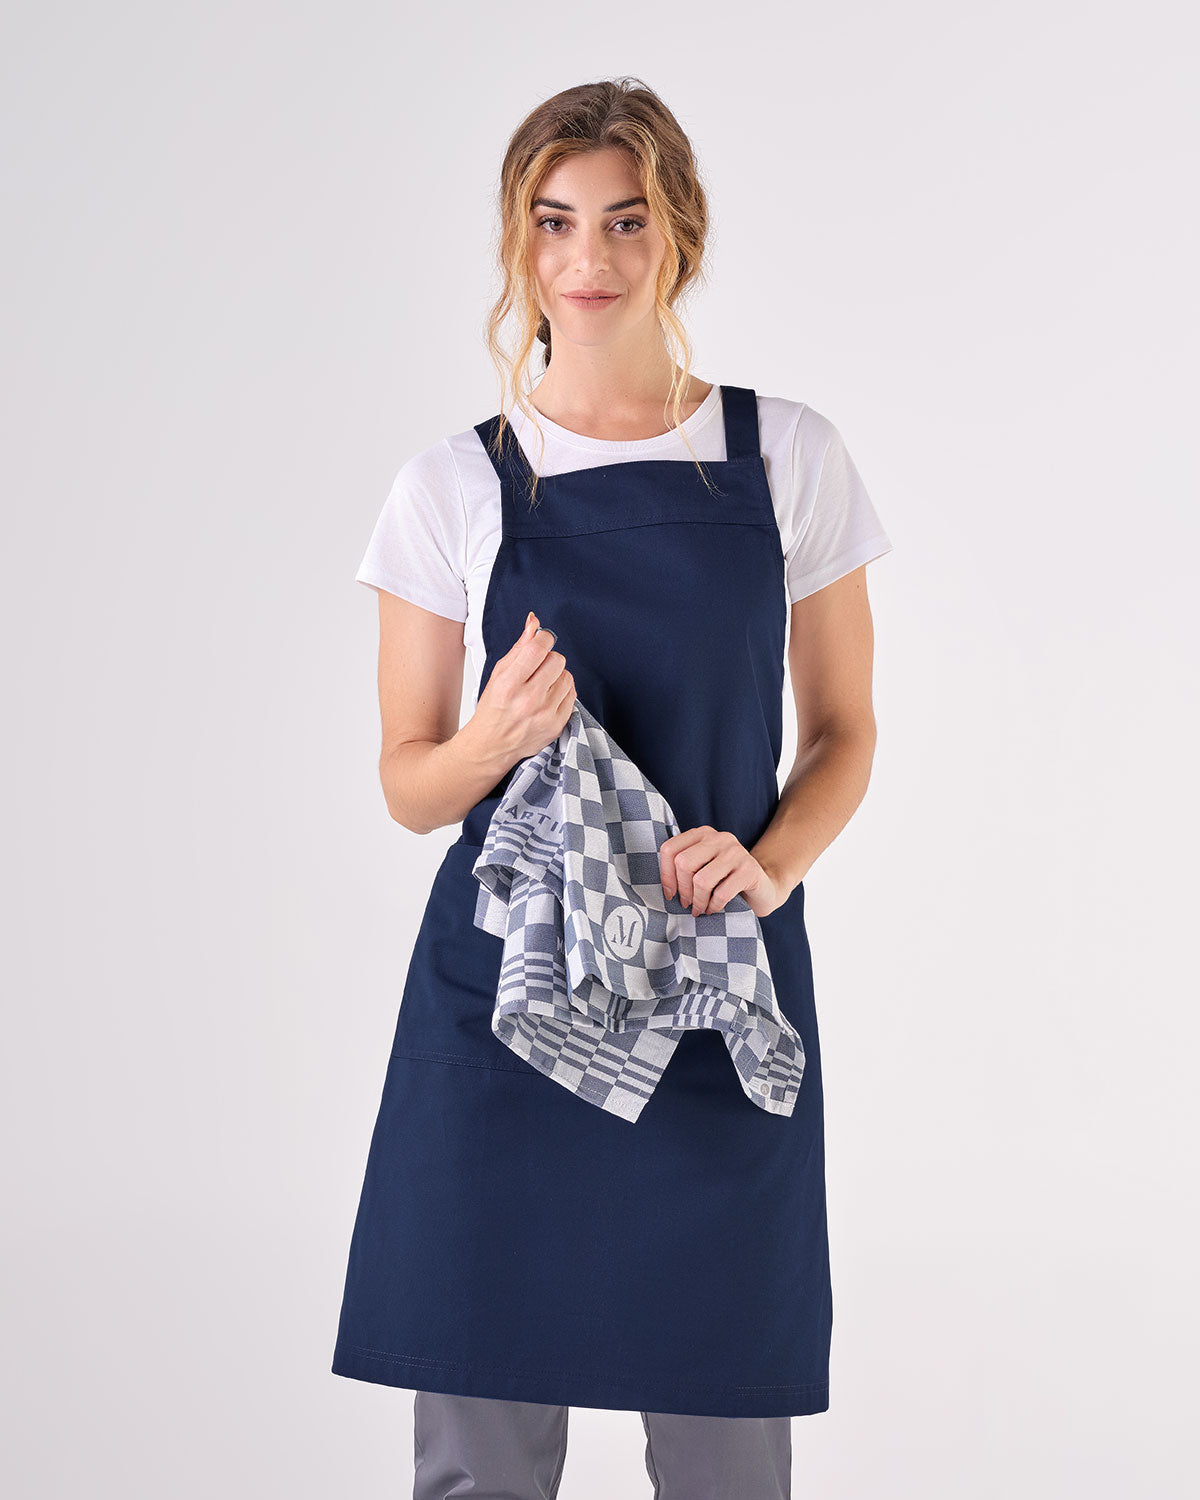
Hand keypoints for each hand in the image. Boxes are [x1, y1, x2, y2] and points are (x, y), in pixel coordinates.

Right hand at [471, 611, 575, 765]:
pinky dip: (562, 692)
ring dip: (557, 676)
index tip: (542, 641)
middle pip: (557, 660)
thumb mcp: (499, 673)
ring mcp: (545, 714)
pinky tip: (548, 697)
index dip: (544, 639)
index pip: (539, 648)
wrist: (491, 745)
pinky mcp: (557, 725)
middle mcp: (528, 700)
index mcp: (509, 684)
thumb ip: (519, 647)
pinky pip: (572, 695)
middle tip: (537, 669)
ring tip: (542, 685)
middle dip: (549, 659)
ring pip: (567, 677)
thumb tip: (534, 621)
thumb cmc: (494, 707)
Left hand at [658, 826, 788, 918]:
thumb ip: (684, 866)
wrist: (763, 888)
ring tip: (700, 909)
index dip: (665, 875)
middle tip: (687, 904)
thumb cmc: (725, 880)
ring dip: (698, 901)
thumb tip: (664, 887)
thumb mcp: (703, 867)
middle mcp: (719, 837)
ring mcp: (736, 852)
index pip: (670, 849)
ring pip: (701, 880)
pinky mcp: (749, 870)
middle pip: (683, 863)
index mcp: (703, 834)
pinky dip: (713, 907)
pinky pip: (721, 893)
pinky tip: (714, 909)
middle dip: (683, 890)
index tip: (670, 893)